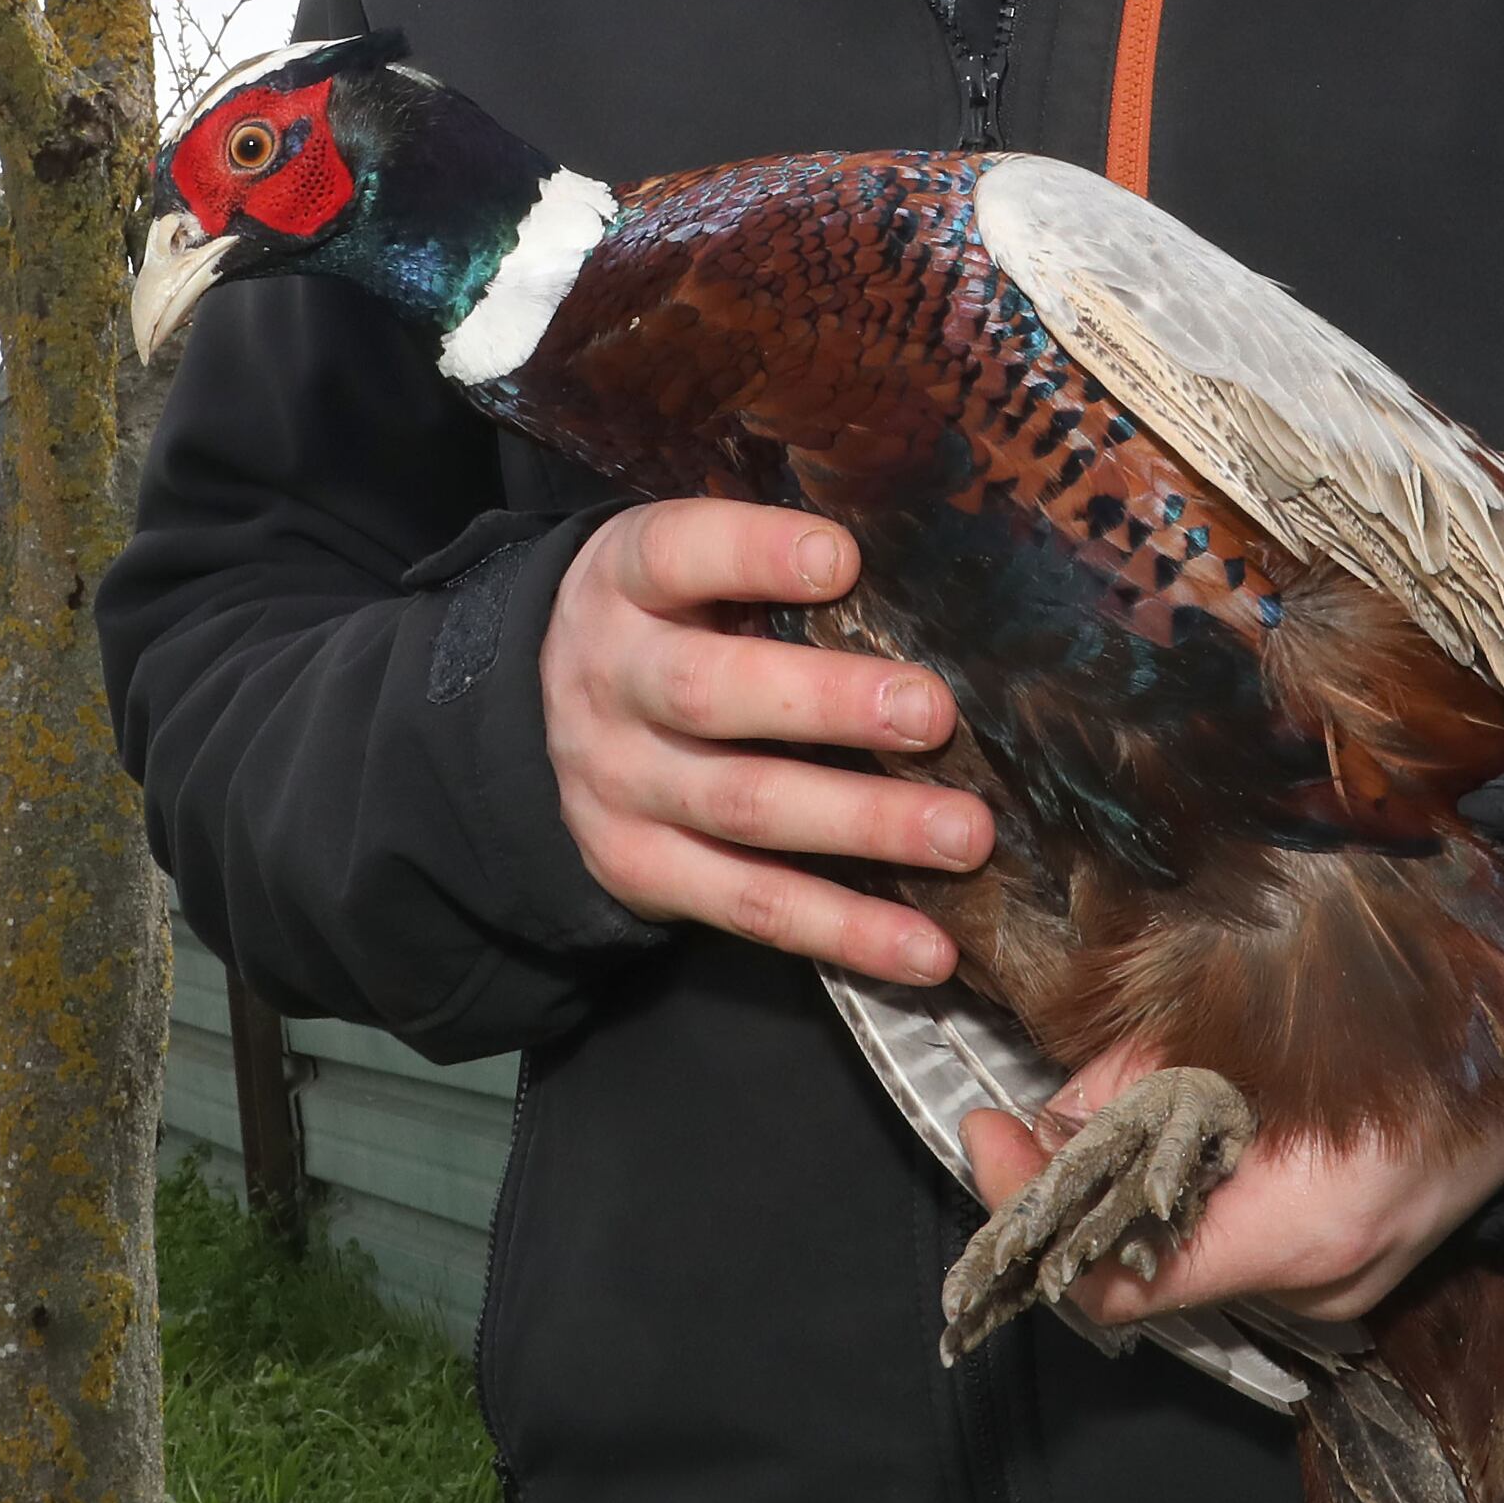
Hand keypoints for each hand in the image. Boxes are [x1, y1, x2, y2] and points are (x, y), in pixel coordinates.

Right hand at [539, 498, 991, 986]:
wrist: (540, 717)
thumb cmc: (671, 622)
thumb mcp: (688, 573)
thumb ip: (769, 572)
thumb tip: (921, 580)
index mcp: (624, 582)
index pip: (675, 554)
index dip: (754, 554)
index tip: (843, 560)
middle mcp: (611, 683)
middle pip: (710, 693)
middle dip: (827, 705)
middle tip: (931, 713)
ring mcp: (621, 786)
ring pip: (745, 808)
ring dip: (863, 825)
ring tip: (963, 834)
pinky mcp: (644, 871)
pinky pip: (752, 907)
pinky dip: (846, 930)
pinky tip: (928, 948)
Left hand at [957, 1042, 1503, 1329]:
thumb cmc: (1411, 1013)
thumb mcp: (1253, 1021)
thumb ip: (1140, 1079)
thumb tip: (1056, 1114)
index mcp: (1301, 1226)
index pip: (1119, 1279)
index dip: (1031, 1212)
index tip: (987, 1134)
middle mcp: (1317, 1283)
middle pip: (1142, 1273)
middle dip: (1072, 1195)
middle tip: (1027, 1120)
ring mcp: (1338, 1291)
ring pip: (1184, 1262)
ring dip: (1127, 1194)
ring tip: (1106, 1112)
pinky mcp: (1346, 1278)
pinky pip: (1233, 1251)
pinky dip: (1187, 1199)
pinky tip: (1182, 1133)